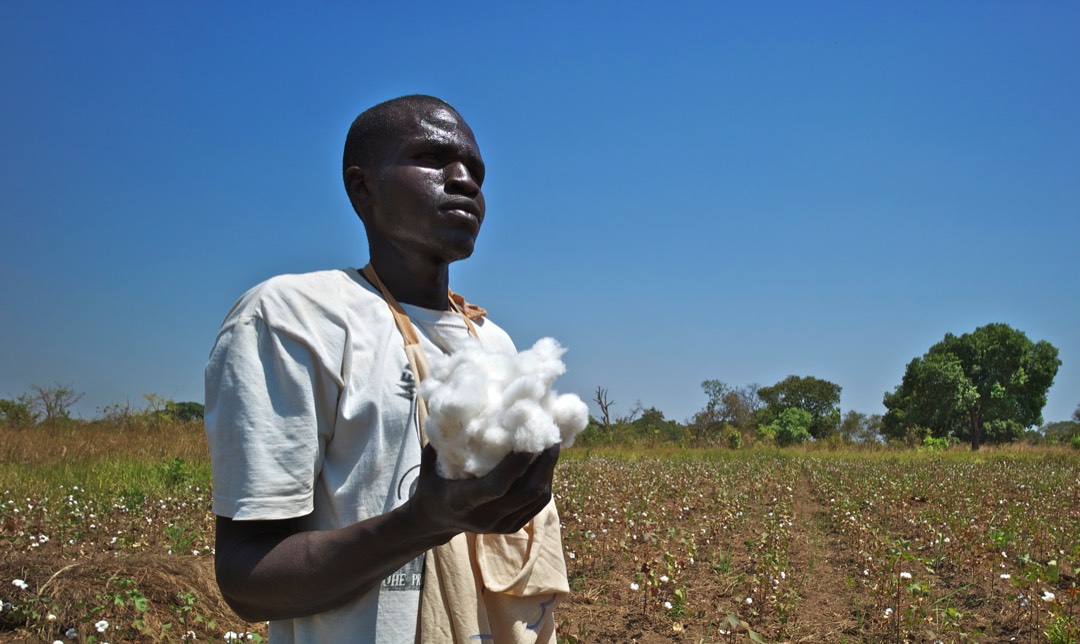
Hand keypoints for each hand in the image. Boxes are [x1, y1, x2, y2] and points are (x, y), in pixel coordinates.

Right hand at [408, 442, 558, 537]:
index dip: (517, 463)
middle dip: (544, 464)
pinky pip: (537, 505)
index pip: (496, 485)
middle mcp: (484, 517)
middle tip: (551, 438)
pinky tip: (546, 464)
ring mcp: (499, 525)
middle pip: (526, 492)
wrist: (434, 521)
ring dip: (548, 472)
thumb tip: (460, 406)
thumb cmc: (432, 484)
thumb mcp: (431, 463)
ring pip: (536, 499)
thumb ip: (444, 440)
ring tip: (552, 447)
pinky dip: (545, 483)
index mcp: (462, 501)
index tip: (531, 438)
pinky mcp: (511, 527)